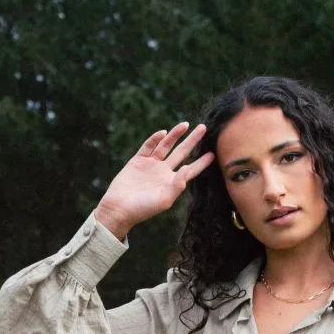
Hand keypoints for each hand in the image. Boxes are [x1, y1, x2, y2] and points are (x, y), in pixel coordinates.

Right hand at [94, 122, 215, 237]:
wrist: (120, 208)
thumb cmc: (143, 209)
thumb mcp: (164, 200)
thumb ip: (178, 185)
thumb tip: (188, 168)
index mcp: (172, 183)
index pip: (191, 170)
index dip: (202, 162)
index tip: (213, 153)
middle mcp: (163, 172)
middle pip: (181, 152)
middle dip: (192, 141)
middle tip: (204, 128)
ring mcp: (151, 165)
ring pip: (166, 145)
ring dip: (175, 135)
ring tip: (186, 124)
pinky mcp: (138, 160)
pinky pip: (148, 146)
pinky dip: (155, 139)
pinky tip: (163, 133)